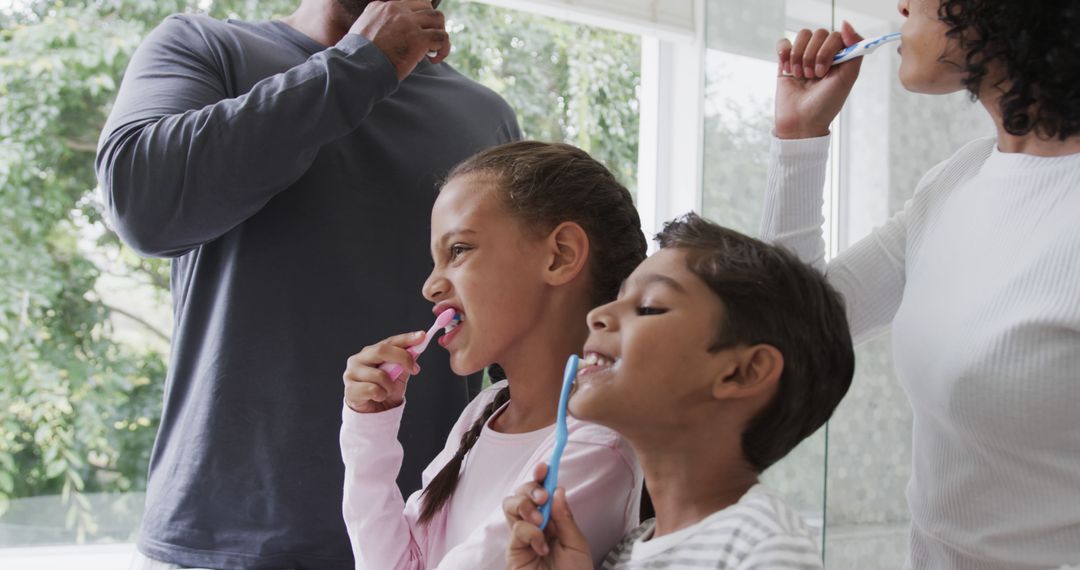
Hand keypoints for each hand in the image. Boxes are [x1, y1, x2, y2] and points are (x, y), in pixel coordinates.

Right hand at [342, 331, 423, 412]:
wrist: (373, 414)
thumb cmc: (384, 390)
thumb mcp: (398, 375)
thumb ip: (405, 361)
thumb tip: (418, 348)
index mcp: (371, 352)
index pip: (390, 341)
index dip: (406, 338)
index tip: (421, 337)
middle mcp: (359, 359)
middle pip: (381, 350)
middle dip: (402, 358)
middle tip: (415, 369)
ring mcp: (352, 373)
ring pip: (380, 375)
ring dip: (390, 386)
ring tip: (386, 391)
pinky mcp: (350, 389)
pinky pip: (373, 390)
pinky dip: (381, 395)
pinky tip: (377, 397)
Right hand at [350, 1, 450, 80]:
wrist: (356, 67)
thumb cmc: (357, 56)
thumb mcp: (362, 29)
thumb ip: (376, 23)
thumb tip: (388, 34)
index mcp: (382, 6)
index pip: (410, 2)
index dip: (417, 17)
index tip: (416, 32)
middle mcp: (396, 9)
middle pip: (426, 6)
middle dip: (431, 23)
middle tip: (427, 41)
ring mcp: (408, 23)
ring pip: (438, 19)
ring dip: (439, 33)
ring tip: (432, 49)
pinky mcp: (418, 39)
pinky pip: (442, 38)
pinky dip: (444, 49)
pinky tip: (434, 59)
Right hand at [503, 463, 592, 569]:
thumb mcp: (577, 544)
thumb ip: (566, 518)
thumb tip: (557, 489)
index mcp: (552, 520)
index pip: (541, 492)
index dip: (540, 477)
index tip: (545, 467)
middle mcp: (534, 525)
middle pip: (520, 492)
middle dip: (529, 488)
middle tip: (542, 497)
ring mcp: (521, 537)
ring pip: (510, 505)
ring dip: (525, 505)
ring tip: (540, 520)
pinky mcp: (513, 550)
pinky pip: (516, 530)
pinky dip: (529, 533)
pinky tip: (541, 547)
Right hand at [774, 21, 863, 138]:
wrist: (801, 122)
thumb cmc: (826, 104)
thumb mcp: (848, 77)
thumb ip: (855, 50)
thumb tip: (845, 24)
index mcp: (839, 57)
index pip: (836, 35)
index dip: (829, 49)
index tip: (827, 69)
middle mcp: (822, 54)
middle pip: (818, 34)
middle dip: (814, 56)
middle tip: (814, 76)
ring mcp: (803, 57)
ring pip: (802, 36)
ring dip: (800, 56)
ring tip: (801, 76)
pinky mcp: (785, 62)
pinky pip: (783, 43)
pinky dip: (785, 53)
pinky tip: (788, 69)